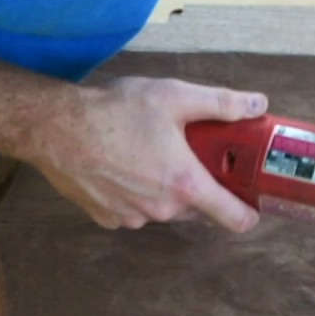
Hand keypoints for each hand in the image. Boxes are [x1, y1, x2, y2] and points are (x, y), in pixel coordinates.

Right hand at [15, 76, 267, 231]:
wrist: (55, 129)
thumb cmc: (115, 111)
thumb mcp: (174, 96)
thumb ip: (222, 103)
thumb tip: (259, 104)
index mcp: (185, 185)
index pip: (233, 218)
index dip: (247, 211)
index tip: (251, 200)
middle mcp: (162, 210)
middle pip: (195, 207)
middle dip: (196, 185)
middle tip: (188, 154)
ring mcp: (133, 218)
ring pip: (162, 208)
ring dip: (162, 189)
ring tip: (146, 154)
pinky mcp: (107, 219)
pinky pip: (133, 210)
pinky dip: (133, 193)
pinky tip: (120, 166)